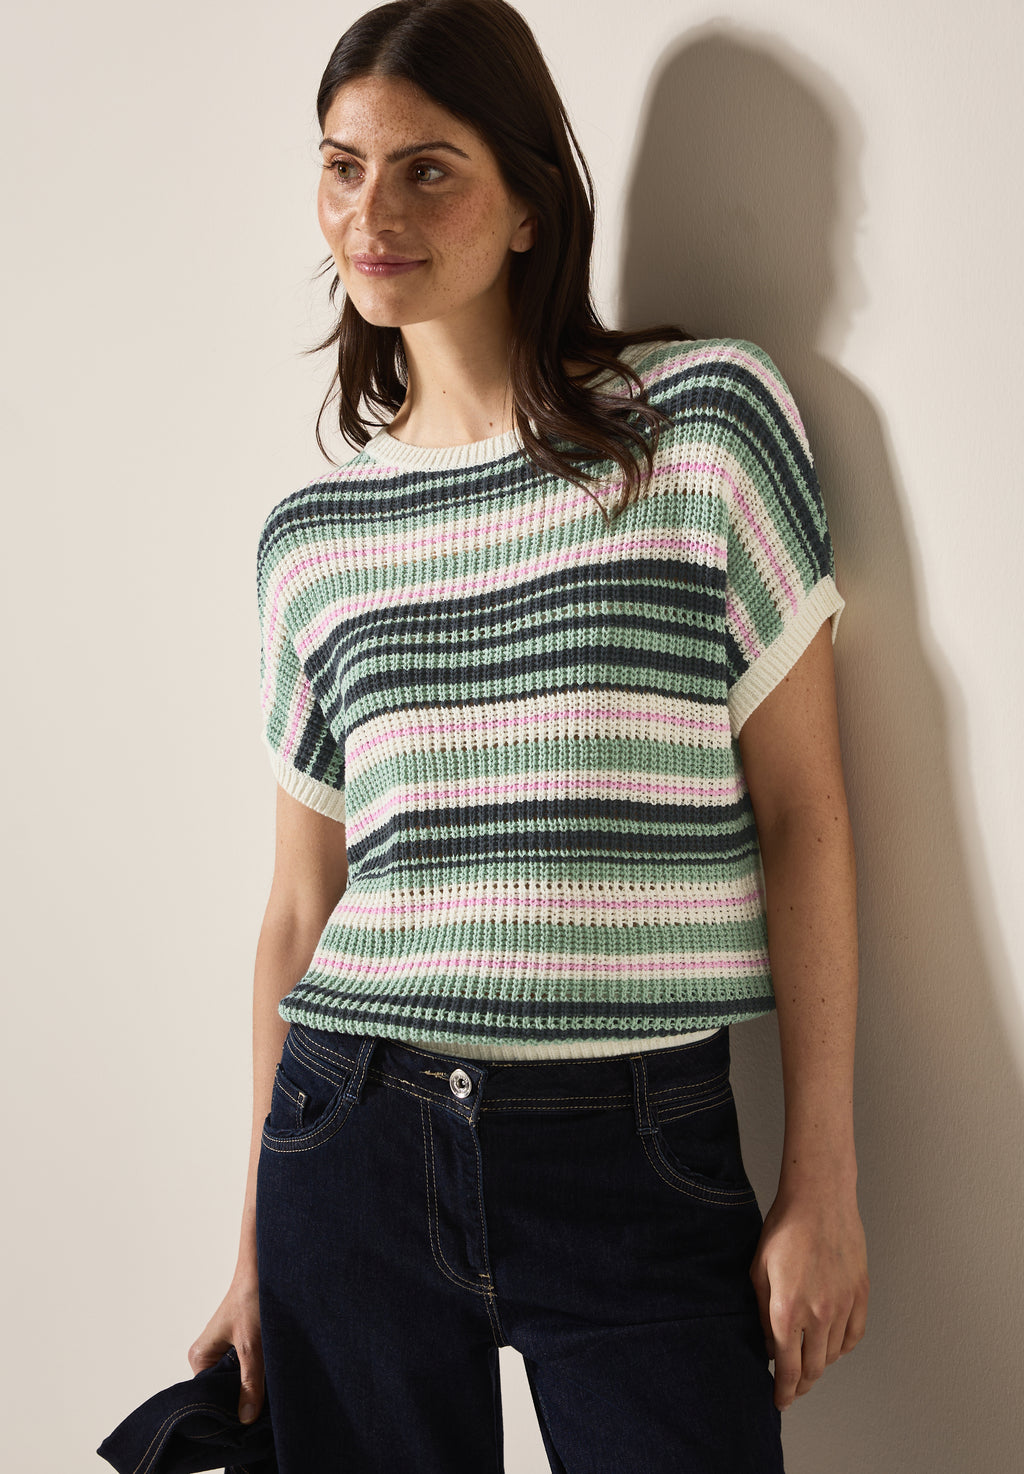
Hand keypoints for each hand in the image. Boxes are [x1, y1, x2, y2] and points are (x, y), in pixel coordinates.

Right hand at [188, 1274, 263, 1423]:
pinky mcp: (243, 1347)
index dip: (228, 1410)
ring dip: (253, 1386)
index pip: (209, 1398)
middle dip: (242, 1399)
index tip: (248, 1423)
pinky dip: (260, 1375)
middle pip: (224, 1392)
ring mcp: (225, 1353)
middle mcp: (208, 1357)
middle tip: (263, 1409)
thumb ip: (250, 1382)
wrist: (269, 1268)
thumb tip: (245, 1419)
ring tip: (268, 1393)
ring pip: (239, 1382)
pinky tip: (272, 1380)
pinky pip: (248, 1371)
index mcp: (200, 1357)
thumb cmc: (254, 1298)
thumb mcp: (253, 1345)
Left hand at [749, 1181, 868, 1410]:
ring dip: (821, 1366)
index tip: (780, 1401)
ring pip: (834, 1354)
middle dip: (801, 1385)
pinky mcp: (861, 1294)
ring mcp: (843, 1306)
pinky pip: (854, 1336)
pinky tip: (832, 1346)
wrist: (819, 1200)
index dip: (784, 1391)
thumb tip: (770, 1344)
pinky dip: (843, 1348)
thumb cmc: (784, 1229)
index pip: (788, 1369)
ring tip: (809, 1365)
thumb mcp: (758, 1271)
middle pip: (814, 1369)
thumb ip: (763, 1313)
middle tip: (793, 1389)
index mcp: (787, 1311)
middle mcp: (818, 1315)